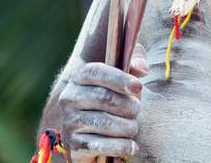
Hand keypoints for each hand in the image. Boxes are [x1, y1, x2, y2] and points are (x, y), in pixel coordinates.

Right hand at [57, 44, 148, 160]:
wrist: (94, 132)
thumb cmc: (114, 99)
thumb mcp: (123, 77)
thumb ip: (134, 63)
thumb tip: (142, 68)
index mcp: (79, 77)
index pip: (96, 71)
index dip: (118, 78)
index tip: (138, 87)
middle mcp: (69, 97)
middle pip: (103, 97)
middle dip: (128, 105)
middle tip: (137, 110)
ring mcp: (69, 121)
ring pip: (105, 123)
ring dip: (127, 127)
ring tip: (133, 127)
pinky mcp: (73, 144)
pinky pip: (100, 145)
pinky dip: (120, 146)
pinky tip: (132, 146)